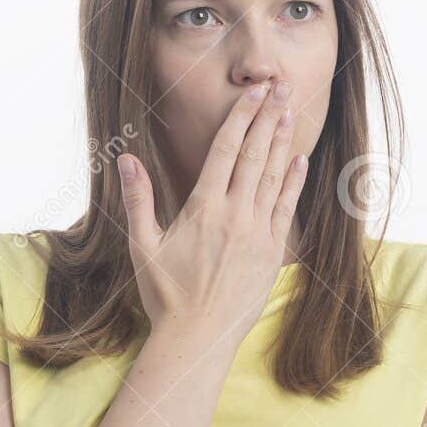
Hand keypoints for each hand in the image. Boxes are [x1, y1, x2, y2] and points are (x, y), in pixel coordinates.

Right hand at [115, 79, 308, 349]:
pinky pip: (286, 209)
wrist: (197, 338)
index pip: (226, 150)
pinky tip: (300, 160)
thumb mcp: (142, 246)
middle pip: (256, 155)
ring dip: (283, 142)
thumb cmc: (166, 294)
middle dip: (268, 118)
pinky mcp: (272, 253)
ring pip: (274, 177)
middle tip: (281, 88)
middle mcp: (235, 215)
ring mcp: (257, 234)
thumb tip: (126, 161)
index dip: (241, 117)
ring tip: (291, 111)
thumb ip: (137, 199)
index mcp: (203, 208)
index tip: (252, 93)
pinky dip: (294, 182)